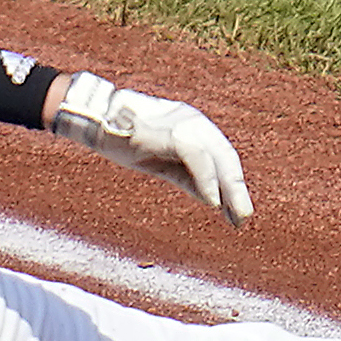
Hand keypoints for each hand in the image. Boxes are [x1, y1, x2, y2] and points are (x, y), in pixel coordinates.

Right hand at [49, 73, 253, 226]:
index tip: (237, 214)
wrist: (96, 121)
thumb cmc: (126, 141)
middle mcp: (194, 121)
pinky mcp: (170, 131)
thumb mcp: (163, 163)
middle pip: (226, 156)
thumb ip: (188, 177)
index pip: (222, 157)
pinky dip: (207, 180)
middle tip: (244, 218)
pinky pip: (197, 157)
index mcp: (194, 127)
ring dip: (230, 188)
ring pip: (218, 156)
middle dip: (237, 189)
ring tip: (237, 214)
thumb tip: (213, 200)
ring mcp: (183, 124)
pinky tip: (212, 202)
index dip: (231, 185)